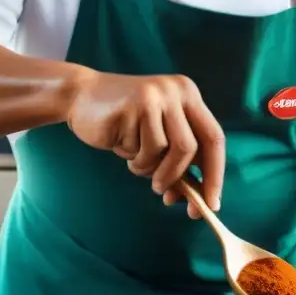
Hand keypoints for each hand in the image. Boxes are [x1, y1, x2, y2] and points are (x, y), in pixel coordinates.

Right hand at [67, 71, 224, 217]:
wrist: (80, 97)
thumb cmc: (123, 123)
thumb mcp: (157, 140)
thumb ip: (177, 162)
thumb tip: (197, 201)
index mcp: (190, 96)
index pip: (214, 138)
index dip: (215, 174)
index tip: (212, 203)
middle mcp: (178, 91)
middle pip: (192, 147)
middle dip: (180, 178)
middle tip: (169, 198)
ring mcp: (157, 96)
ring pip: (167, 151)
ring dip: (151, 169)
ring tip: (136, 163)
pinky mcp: (137, 104)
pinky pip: (144, 148)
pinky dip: (136, 160)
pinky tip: (122, 148)